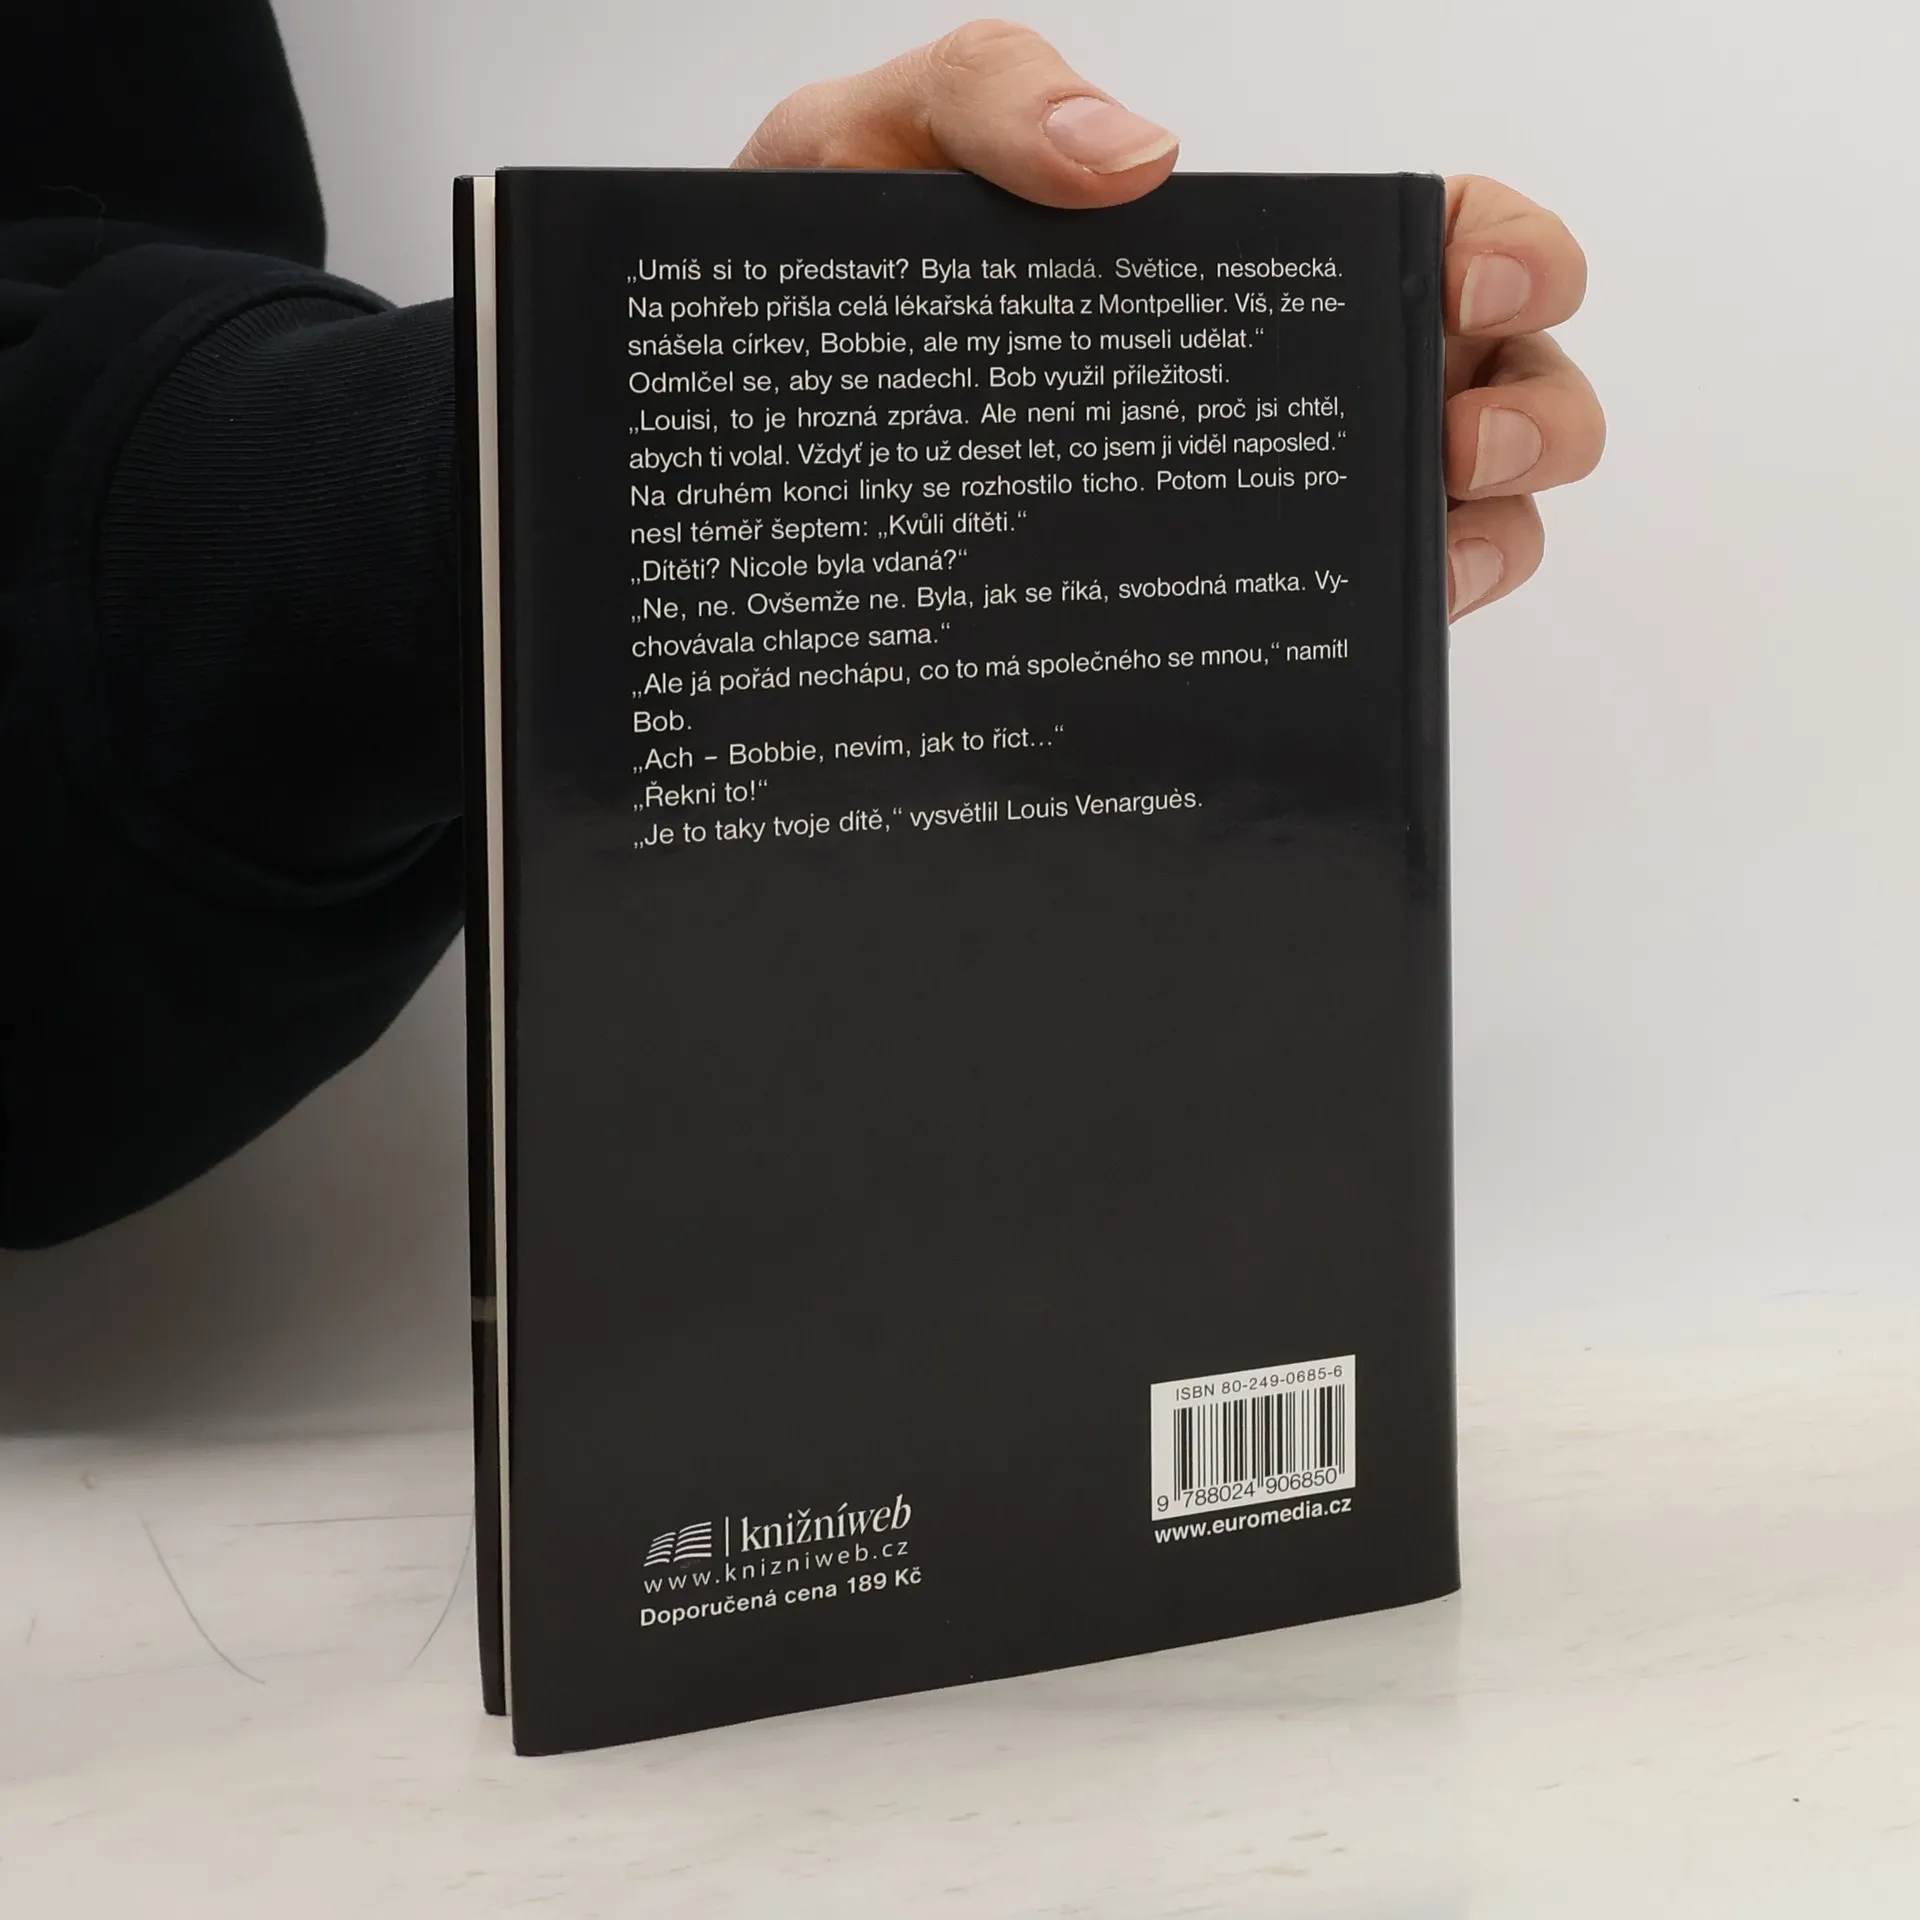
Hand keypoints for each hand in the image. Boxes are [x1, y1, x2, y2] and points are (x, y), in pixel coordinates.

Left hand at [736, 20, 1602, 620]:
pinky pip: (1376, 623)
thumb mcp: (884, 143)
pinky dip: (1417, 619)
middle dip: (1531, 404)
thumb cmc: (832, 285)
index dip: (1510, 245)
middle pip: (1505, 383)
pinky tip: (1375, 616)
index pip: (1442, 237)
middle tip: (1449, 434)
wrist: (758, 448)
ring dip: (1497, 524)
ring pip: (1477, 516)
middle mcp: (1290, 389)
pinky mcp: (1226, 612)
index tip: (1472, 274)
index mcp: (1250, 264)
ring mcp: (1270, 509)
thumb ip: (991, 95)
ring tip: (1425, 540)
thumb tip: (1135, 158)